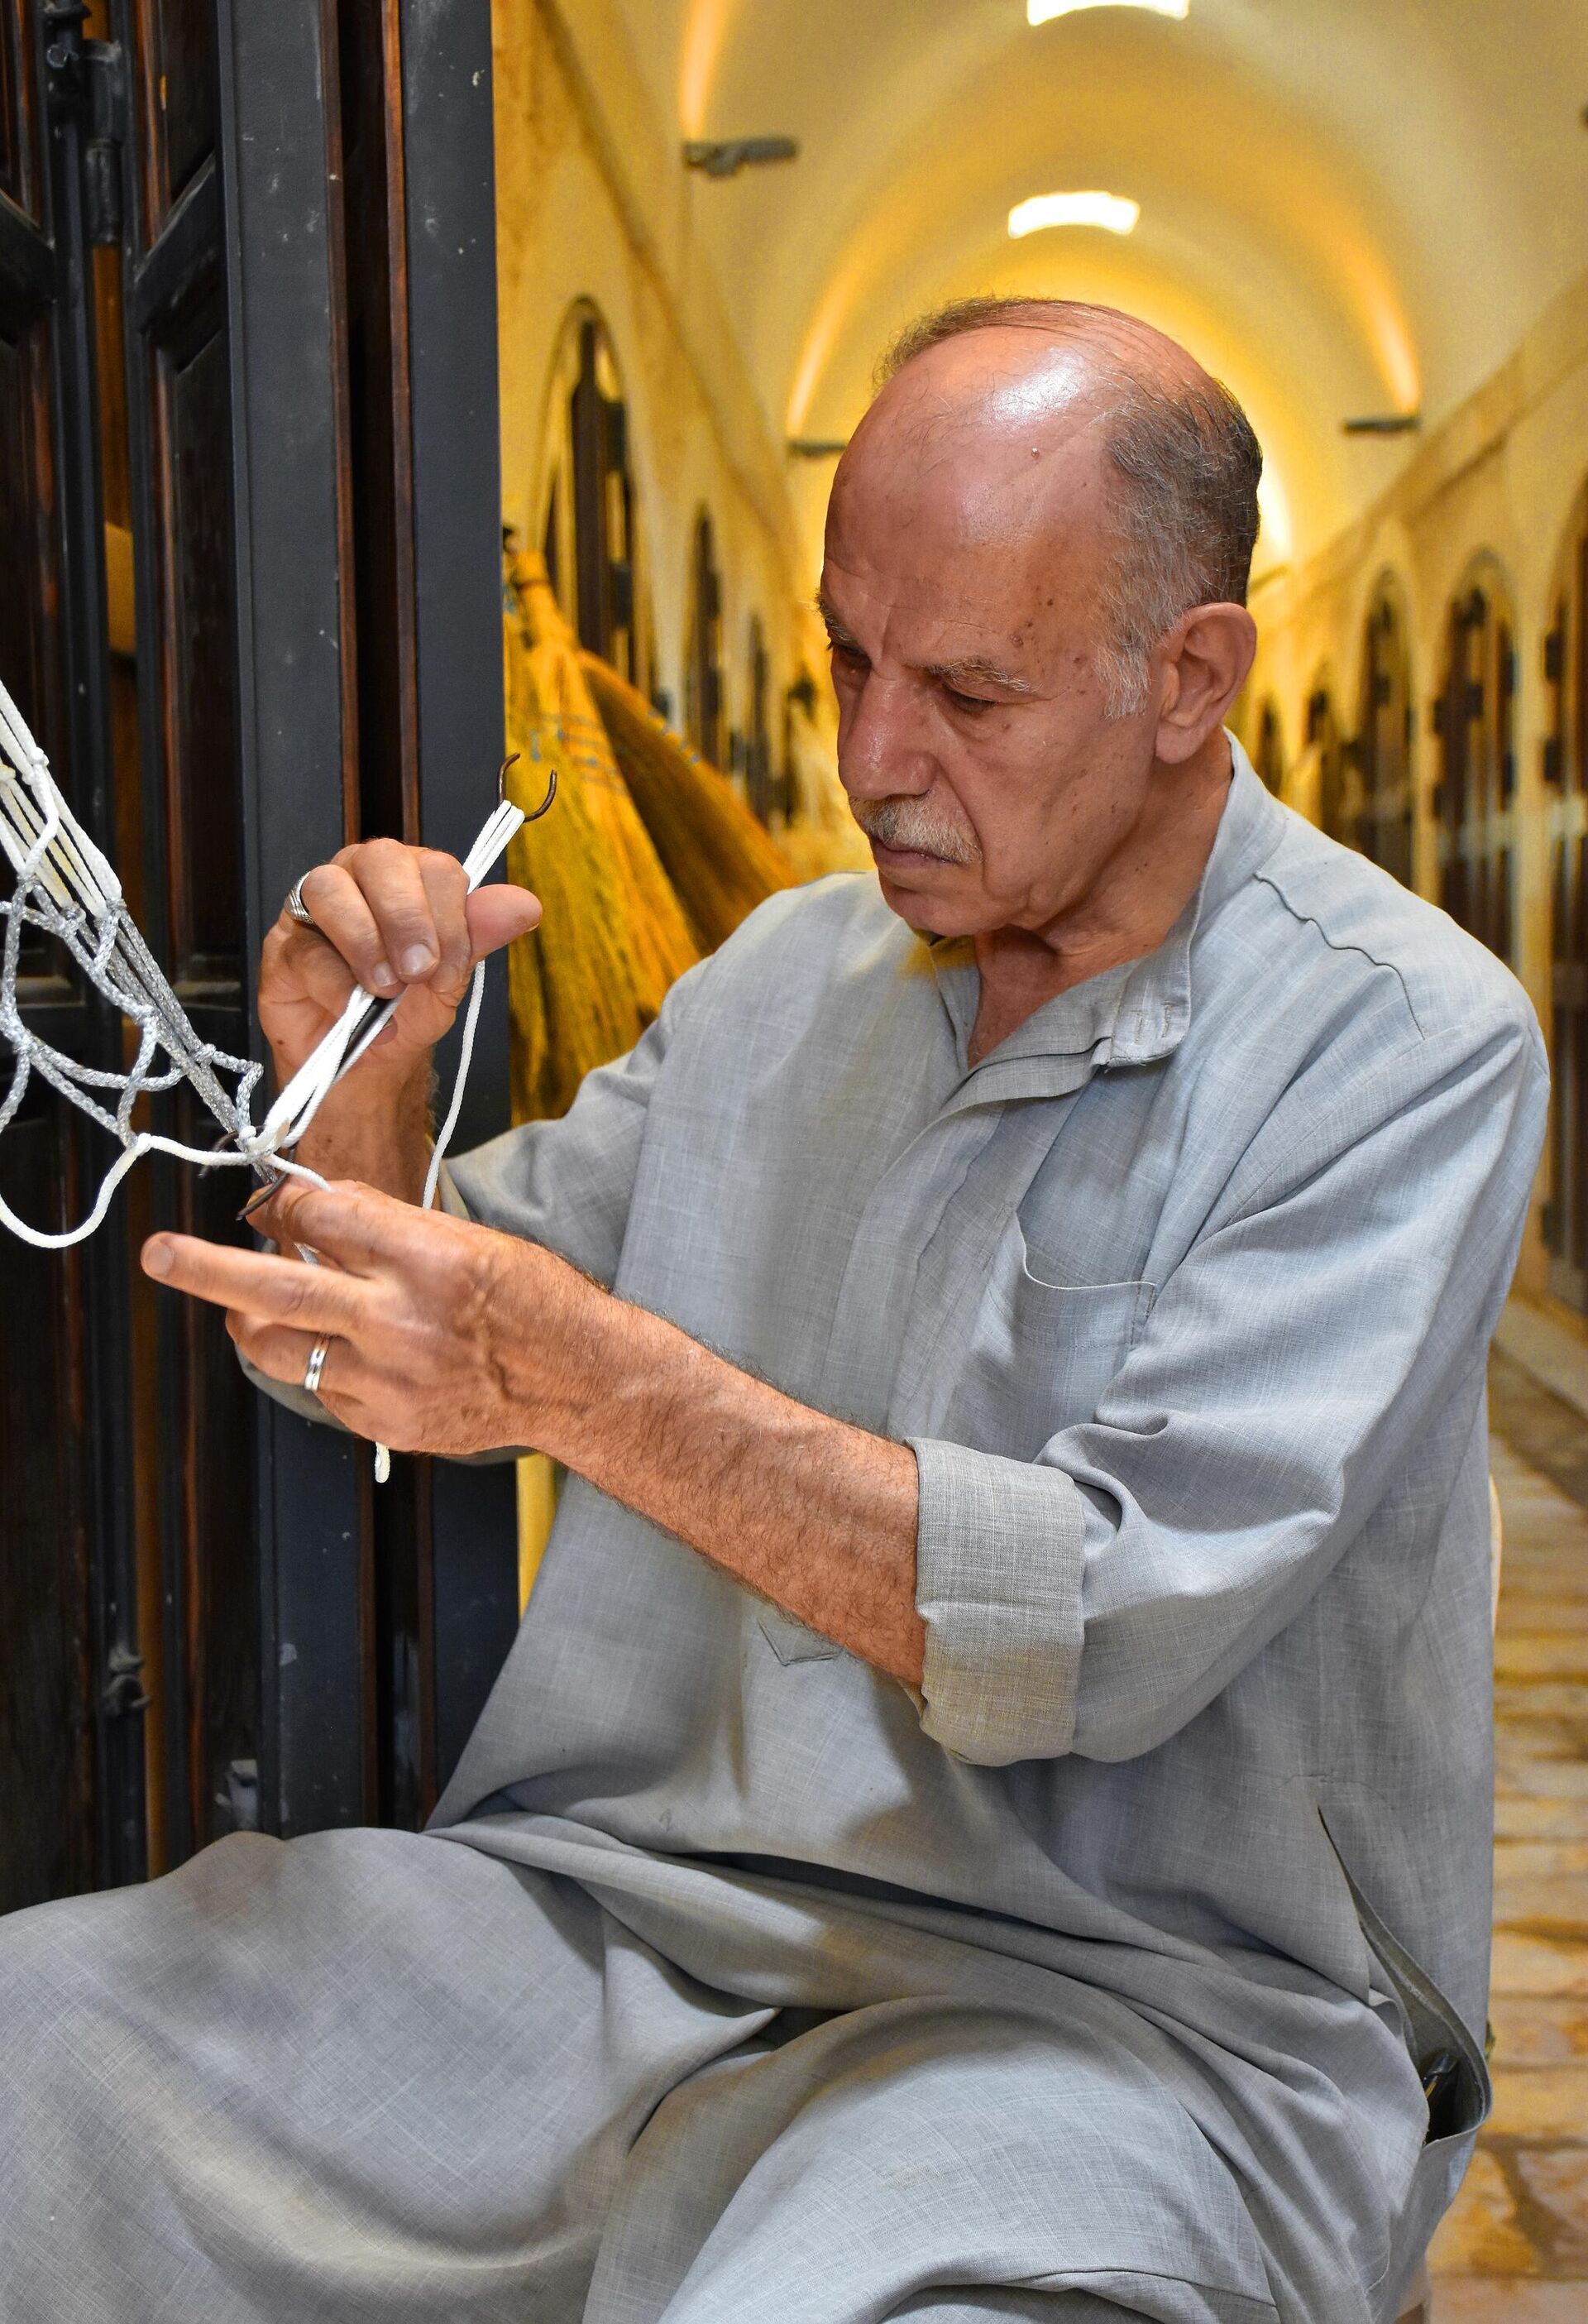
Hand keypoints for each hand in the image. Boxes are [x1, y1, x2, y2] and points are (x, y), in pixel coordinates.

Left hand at [141, 1179, 569, 1457]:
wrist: (576, 1380)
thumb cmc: (532, 1300)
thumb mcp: (468, 1238)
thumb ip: (386, 1228)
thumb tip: (313, 1211)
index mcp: (426, 1257)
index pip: (321, 1215)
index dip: (285, 1204)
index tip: (273, 1204)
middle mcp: (399, 1318)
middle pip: (276, 1288)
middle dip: (206, 1268)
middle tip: (160, 1254)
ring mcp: (388, 1377)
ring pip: (279, 1348)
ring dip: (250, 1322)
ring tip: (247, 1308)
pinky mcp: (385, 1421)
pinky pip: (319, 1388)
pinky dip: (315, 1363)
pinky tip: (342, 1351)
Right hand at [261, 840, 541, 1087]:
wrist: (366, 1065)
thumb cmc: (406, 1011)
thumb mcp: (450, 978)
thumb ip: (479, 936)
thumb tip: (524, 905)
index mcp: (409, 879)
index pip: (433, 866)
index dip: (449, 916)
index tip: (451, 969)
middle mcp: (359, 879)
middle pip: (380, 859)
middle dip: (408, 918)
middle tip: (420, 971)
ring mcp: (314, 909)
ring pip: (330, 890)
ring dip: (368, 943)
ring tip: (387, 990)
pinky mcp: (283, 948)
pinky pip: (306, 950)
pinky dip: (337, 985)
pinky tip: (356, 1012)